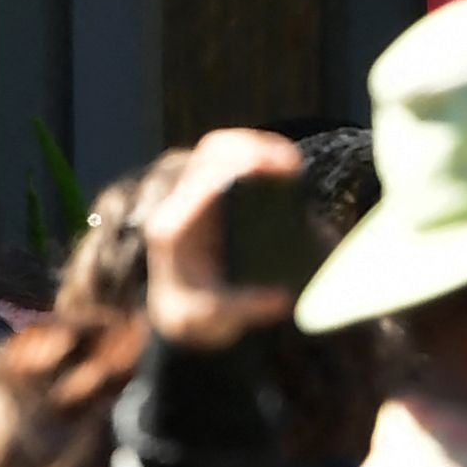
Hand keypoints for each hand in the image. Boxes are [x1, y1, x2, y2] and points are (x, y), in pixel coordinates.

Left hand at [144, 128, 305, 347]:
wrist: (176, 310)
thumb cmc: (192, 314)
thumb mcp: (210, 320)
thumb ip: (243, 308)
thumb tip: (282, 298)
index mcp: (174, 228)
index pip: (206, 182)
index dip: (243, 168)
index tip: (283, 170)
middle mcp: (177, 203)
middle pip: (212, 152)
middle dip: (254, 148)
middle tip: (293, 164)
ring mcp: (190, 192)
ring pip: (219, 148)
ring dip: (257, 146)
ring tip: (291, 164)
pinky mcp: (205, 190)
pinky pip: (227, 157)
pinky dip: (257, 154)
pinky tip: (285, 168)